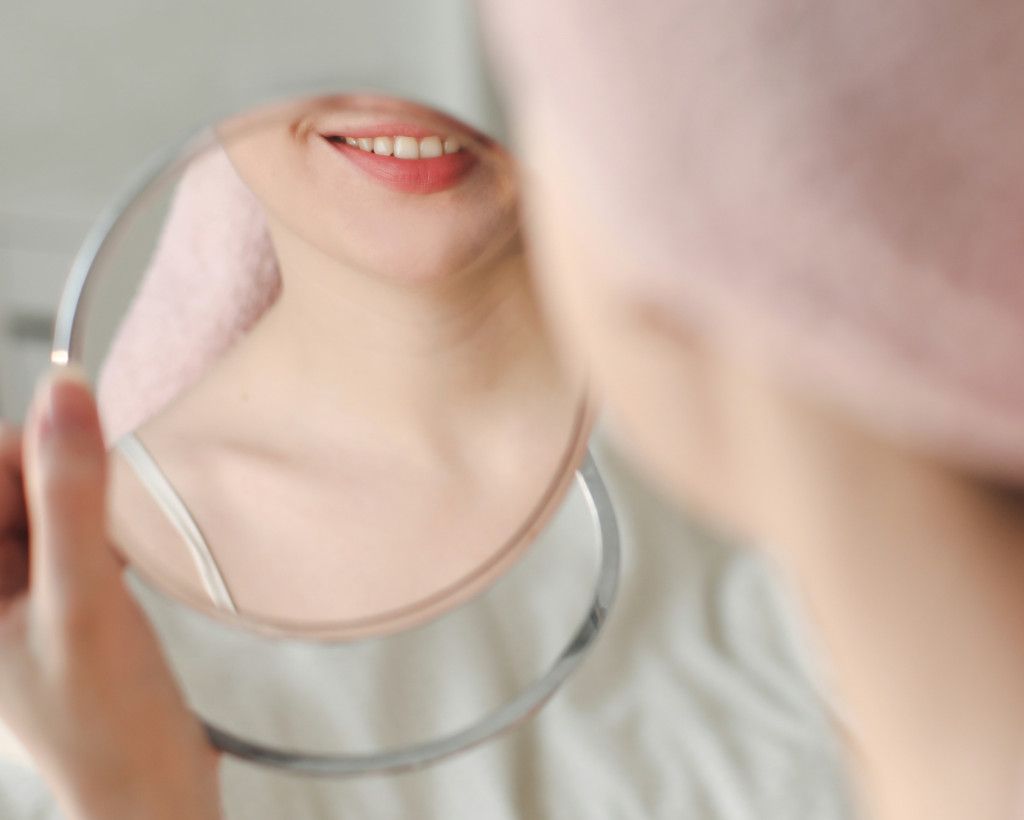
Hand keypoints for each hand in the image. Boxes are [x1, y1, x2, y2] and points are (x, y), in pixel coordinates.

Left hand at [0, 369, 220, 819]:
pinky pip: (64, 533)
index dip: (31, 456)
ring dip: (85, 516)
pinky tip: (113, 576)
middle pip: (11, 483)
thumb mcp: (83, 597)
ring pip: (43, 504)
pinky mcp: (46, 598)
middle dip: (64, 494)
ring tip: (106, 571)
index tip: (82, 479)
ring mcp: (9, 592)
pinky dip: (96, 538)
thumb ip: (70, 496)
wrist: (146, 785)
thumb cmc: (105, 717)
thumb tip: (64, 391)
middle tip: (96, 548)